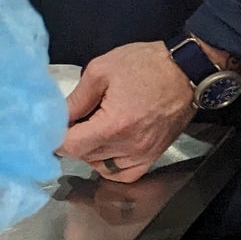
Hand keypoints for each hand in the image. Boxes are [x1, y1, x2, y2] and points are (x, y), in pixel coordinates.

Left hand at [57, 41, 198, 179]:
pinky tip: (109, 150)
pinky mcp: (154, 155)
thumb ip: (77, 98)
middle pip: (85, 157)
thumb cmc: (147, 65)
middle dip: (74, 141)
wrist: (187, 72)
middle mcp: (130, 145)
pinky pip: (126, 174)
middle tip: (75, 122)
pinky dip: (112, 166)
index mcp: (115, 124)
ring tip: (92, 133)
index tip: (53, 126)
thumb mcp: (101, 70)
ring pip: (102, 167)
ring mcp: (144, 153)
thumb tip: (58, 116)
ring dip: (91, 153)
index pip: (71, 146)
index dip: (55, 137)